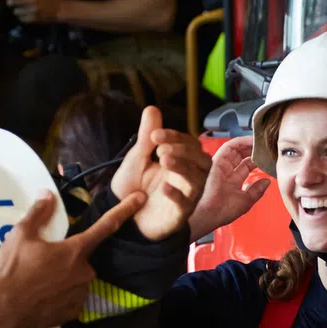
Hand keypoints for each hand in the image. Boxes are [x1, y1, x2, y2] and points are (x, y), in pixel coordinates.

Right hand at [0, 191, 143, 327]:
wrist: (2, 307)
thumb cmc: (13, 270)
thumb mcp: (21, 235)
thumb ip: (39, 213)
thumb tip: (48, 195)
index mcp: (75, 251)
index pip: (106, 226)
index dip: (124, 210)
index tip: (140, 199)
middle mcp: (84, 272)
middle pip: (82, 259)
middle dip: (67, 258)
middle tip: (43, 263)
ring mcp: (80, 294)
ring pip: (78, 280)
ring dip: (64, 278)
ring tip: (40, 281)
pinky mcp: (73, 312)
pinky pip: (72, 299)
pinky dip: (61, 296)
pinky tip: (44, 295)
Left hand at [2, 0, 62, 24]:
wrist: (58, 10)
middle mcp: (33, 0)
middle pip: (14, 2)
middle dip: (10, 2)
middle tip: (10, 3)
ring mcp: (33, 11)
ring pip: (16, 11)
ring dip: (17, 10)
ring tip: (21, 9)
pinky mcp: (34, 19)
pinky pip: (21, 19)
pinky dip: (22, 17)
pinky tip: (26, 15)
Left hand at [108, 105, 211, 240]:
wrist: (123, 219)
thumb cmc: (134, 189)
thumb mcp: (137, 159)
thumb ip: (147, 137)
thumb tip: (152, 108)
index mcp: (181, 162)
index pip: (190, 144)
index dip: (176, 137)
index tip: (154, 135)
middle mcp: (188, 178)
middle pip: (203, 161)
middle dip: (185, 151)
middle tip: (160, 150)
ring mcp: (186, 197)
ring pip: (197, 181)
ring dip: (182, 168)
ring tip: (163, 160)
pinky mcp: (179, 215)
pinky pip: (185, 204)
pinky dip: (175, 194)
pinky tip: (162, 187)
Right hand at [190, 136, 270, 240]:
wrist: (208, 214)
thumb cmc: (223, 212)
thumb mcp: (245, 202)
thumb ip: (256, 191)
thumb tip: (268, 181)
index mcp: (232, 182)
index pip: (246, 166)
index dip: (257, 160)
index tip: (268, 156)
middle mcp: (226, 173)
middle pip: (241, 156)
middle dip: (253, 150)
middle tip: (265, 146)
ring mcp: (221, 167)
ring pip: (235, 150)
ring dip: (247, 144)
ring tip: (260, 141)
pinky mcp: (216, 161)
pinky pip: (228, 147)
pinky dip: (239, 142)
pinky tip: (250, 141)